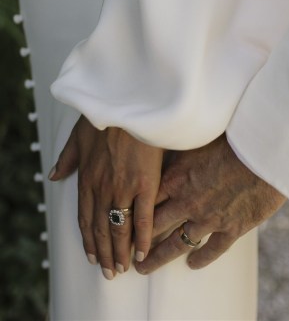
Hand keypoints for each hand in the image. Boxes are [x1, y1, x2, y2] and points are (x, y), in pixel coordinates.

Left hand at [49, 116, 162, 278]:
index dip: (88, 240)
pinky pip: (143, 218)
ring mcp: (123, 189)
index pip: (85, 218)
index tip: (93, 254)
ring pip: (119, 228)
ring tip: (123, 268)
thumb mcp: (77, 136)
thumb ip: (66, 158)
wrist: (127, 106)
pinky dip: (142, 238)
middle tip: (110, 271)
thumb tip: (54, 175)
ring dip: (120, 251)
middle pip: (101, 229)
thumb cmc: (105, 116)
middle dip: (105, 253)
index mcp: (87, 179)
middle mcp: (102, 189)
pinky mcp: (145, 184)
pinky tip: (143, 250)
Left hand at [136, 134, 285, 273]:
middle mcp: (187, 201)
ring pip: (176, 244)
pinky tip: (192, 264)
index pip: (146, 200)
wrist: (266, 152)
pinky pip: (211, 250)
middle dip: (138, 240)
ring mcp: (208, 218)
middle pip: (154, 225)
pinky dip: (199, 259)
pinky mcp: (231, 228)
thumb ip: (180, 147)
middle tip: (126, 250)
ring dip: (159, 257)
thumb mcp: (198, 138)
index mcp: (177, 177)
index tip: (122, 220)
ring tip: (145, 267)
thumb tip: (164, 141)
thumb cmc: (234, 137)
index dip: (132, 212)